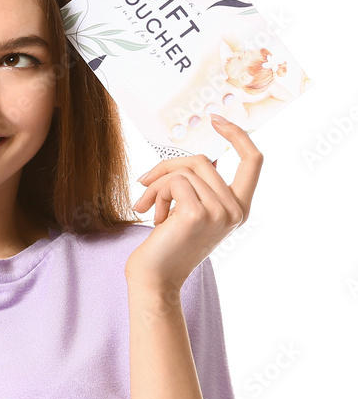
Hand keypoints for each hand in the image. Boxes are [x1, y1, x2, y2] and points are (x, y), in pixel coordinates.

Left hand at [125, 117, 263, 290]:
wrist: (154, 278)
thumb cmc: (166, 245)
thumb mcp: (189, 210)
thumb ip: (199, 186)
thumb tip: (191, 158)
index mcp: (239, 209)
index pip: (253, 161)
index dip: (238, 135)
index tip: (216, 119)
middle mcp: (235, 211)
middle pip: (203, 159)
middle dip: (167, 167)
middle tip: (144, 184)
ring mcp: (219, 213)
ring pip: (185, 170)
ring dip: (157, 184)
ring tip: (148, 207)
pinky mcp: (197, 214)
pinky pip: (174, 181)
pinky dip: (156, 192)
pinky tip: (153, 216)